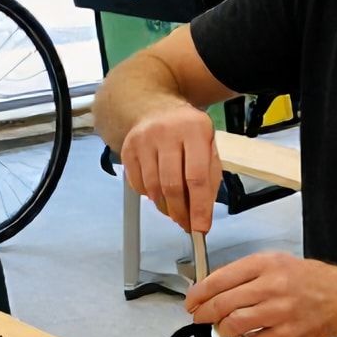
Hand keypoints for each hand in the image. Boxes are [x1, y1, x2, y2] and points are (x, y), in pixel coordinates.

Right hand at [119, 104, 219, 231]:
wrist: (156, 107)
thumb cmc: (188, 133)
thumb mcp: (208, 147)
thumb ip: (210, 178)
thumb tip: (201, 214)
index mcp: (195, 130)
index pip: (197, 177)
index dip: (199, 208)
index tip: (200, 229)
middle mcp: (167, 132)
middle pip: (171, 185)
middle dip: (180, 212)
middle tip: (186, 225)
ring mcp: (143, 139)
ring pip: (153, 188)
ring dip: (164, 207)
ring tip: (174, 210)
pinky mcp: (127, 148)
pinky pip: (138, 184)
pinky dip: (150, 196)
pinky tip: (159, 192)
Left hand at [185, 252, 336, 336]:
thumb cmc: (307, 279)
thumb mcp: (276, 262)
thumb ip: (245, 274)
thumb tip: (211, 291)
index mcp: (266, 264)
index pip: (220, 279)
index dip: (198, 294)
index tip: (190, 302)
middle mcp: (272, 286)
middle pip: (222, 304)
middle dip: (204, 314)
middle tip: (199, 318)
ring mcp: (279, 313)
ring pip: (233, 325)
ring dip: (223, 329)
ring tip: (226, 327)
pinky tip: (250, 335)